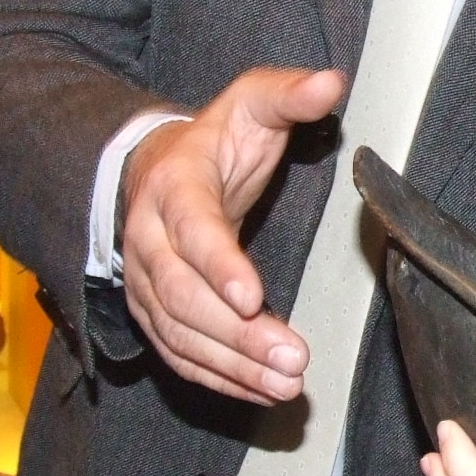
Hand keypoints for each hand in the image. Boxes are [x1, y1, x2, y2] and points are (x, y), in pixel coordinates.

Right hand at [121, 65, 348, 401]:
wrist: (153, 172)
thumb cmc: (213, 143)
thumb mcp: (250, 105)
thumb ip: (289, 95)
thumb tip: (331, 82)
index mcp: (172, 188)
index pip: (191, 231)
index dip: (218, 265)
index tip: (251, 296)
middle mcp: (148, 241)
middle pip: (183, 296)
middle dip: (237, 334)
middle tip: (292, 359)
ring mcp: (145, 283)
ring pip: (180, 334)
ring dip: (234, 365)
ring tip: (286, 384)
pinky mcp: (154, 315)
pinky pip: (179, 355)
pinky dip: (220, 379)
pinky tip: (262, 392)